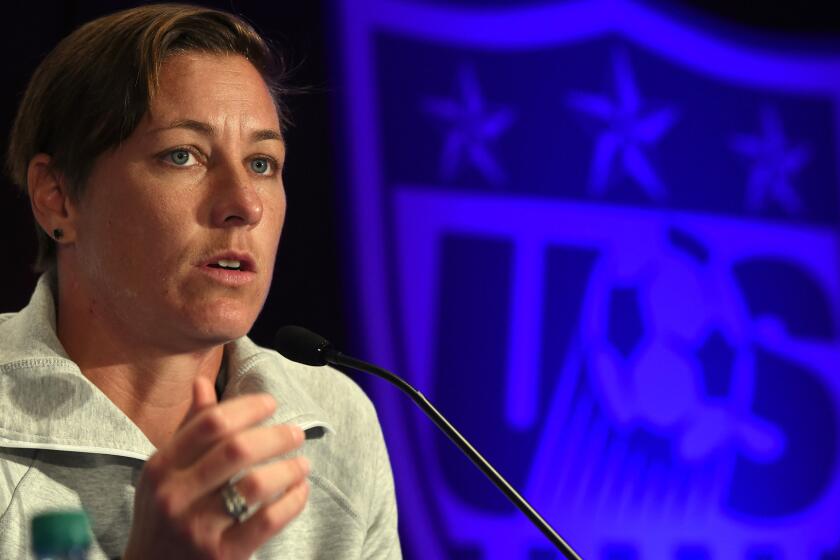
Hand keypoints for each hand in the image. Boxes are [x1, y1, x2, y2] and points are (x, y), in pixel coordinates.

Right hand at [123, 377, 309, 558]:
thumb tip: (203, 382)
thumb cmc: (163, 518)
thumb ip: (189, 429)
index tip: (271, 404)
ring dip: (288, 468)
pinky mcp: (222, 556)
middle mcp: (175, 496)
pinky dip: (293, 501)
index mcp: (161, 468)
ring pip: (255, 484)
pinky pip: (269, 520)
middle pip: (237, 449)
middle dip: (276, 435)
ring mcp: (198, 528)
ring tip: (302, 463)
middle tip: (295, 433)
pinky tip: (299, 491)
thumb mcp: (165, 473)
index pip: (211, 423)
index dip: (247, 407)